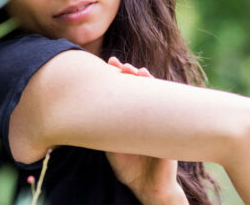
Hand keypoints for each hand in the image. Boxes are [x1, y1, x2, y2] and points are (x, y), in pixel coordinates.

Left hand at [105, 57, 187, 204]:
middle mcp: (141, 113)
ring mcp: (155, 116)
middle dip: (126, 73)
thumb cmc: (129, 165)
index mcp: (126, 116)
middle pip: (134, 86)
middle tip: (117, 65)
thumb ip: (102, 129)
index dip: (114, 78)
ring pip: (150, 90)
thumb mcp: (110, 144)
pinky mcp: (167, 124)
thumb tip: (81, 111)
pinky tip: (149, 79)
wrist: (149, 185)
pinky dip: (157, 90)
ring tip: (134, 70)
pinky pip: (164, 103)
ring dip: (142, 78)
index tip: (107, 66)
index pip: (120, 92)